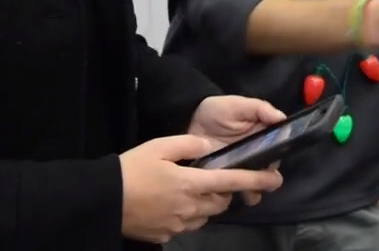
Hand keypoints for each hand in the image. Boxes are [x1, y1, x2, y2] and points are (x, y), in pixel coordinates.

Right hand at [118, 135, 282, 242]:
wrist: (103, 201)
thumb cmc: (131, 169)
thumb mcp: (159, 146)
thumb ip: (189, 144)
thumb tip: (208, 146)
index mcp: (191, 183)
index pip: (232, 182)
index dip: (255, 180)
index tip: (275, 180)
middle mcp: (191, 208)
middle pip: (221, 201)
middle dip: (224, 191)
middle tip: (212, 177)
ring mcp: (180, 225)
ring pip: (207, 215)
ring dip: (207, 203)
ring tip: (190, 188)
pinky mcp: (167, 235)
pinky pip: (189, 224)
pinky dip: (190, 214)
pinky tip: (173, 203)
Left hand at [187, 95, 285, 205]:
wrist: (187, 123)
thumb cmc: (216, 112)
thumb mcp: (237, 105)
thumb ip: (259, 109)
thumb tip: (282, 118)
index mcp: (262, 136)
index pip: (277, 149)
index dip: (277, 156)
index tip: (272, 162)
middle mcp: (255, 154)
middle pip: (268, 170)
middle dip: (268, 179)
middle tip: (263, 183)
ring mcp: (240, 169)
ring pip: (254, 184)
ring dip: (255, 190)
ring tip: (250, 195)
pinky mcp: (225, 180)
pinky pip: (234, 190)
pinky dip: (236, 195)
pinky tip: (232, 195)